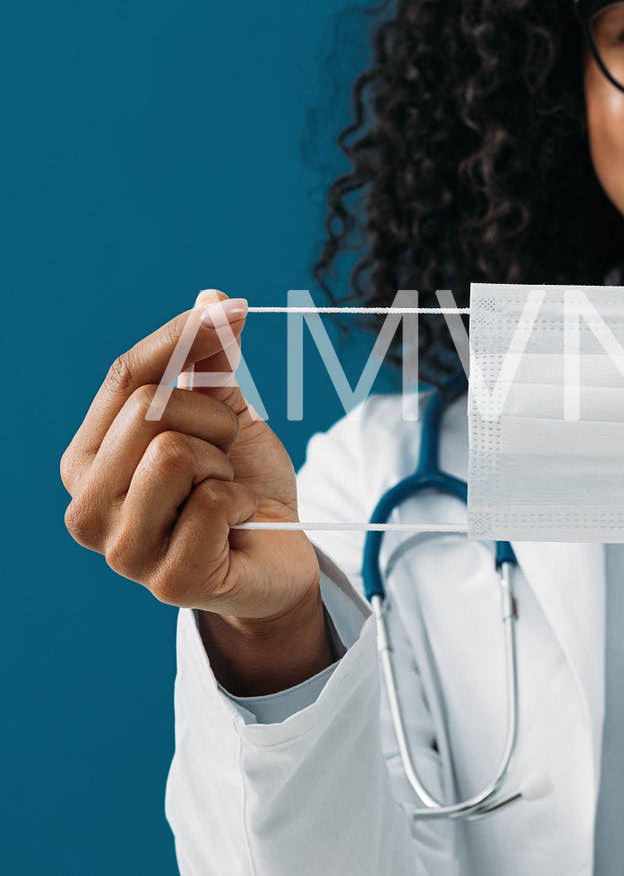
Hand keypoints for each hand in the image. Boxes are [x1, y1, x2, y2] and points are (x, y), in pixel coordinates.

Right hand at [61, 289, 317, 623]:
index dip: (182, 336)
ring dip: (224, 466)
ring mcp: (122, 551)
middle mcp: (86, 508)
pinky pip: (214, 503)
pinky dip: (242, 504)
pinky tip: (237, 526)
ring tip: (225, 493)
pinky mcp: (168, 582)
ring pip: (177, 454)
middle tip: (226, 456)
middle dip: (213, 421)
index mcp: (87, 460)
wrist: (280, 556)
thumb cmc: (240, 486)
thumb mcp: (225, 415)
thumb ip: (211, 363)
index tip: (236, 309)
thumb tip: (212, 298)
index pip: (126, 377)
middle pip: (151, 412)